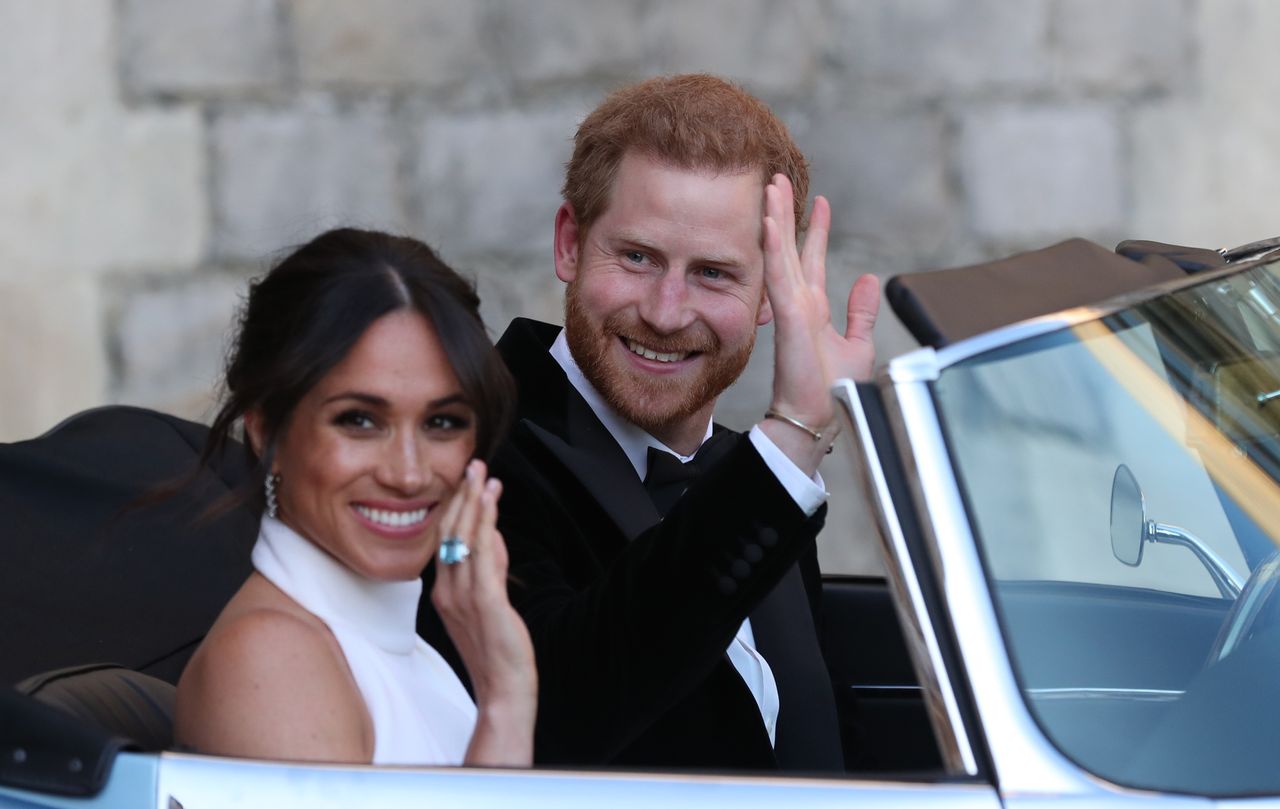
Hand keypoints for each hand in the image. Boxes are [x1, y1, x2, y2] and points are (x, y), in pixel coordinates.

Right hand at [432, 459, 536, 765]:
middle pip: (450, 533)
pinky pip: (482, 555)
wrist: (503, 689)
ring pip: (464, 538)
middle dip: (462, 496)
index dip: (455, 508)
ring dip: (474, 502)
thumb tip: (494, 535)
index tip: (467, 481)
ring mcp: (463, 596)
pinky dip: (485, 524)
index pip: (445, 540)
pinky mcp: (485, 602)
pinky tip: (491, 503)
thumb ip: (490, 568)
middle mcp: (447, 591)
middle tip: (473, 465)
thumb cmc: (497, 649)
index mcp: (443, 592)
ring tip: (482, 474)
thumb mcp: (489, 602)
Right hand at [760, 175, 879, 470]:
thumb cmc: (833, 391)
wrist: (818, 419)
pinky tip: (769, 223)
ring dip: (775, 219)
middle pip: (790, 248)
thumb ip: (861, 312)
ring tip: (771, 186)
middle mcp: (799, 304)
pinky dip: (774, 248)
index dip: (816, 229)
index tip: (819, 201)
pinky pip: (779, 276)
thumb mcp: (857, 344)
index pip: (812, 259)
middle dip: (785, 213)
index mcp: (813, 309)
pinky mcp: (789, 318)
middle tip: (779, 179)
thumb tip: (869, 279)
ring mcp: (791, 309)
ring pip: (780, 254)